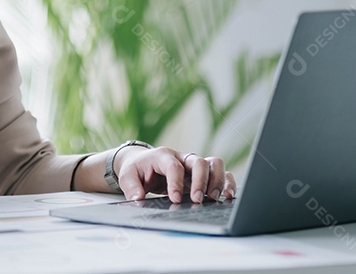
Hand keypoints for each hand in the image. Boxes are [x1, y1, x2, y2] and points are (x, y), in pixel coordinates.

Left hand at [115, 146, 236, 203]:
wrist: (142, 163)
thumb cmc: (137, 169)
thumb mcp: (128, 176)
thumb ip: (131, 186)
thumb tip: (137, 198)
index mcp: (163, 155)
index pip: (174, 166)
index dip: (176, 182)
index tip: (175, 199)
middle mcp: (182, 157)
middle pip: (199, 161)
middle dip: (201, 181)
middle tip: (197, 200)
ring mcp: (193, 165)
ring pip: (214, 164)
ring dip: (217, 180)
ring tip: (214, 198)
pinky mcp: (202, 174)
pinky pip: (220, 172)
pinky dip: (227, 182)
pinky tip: (227, 196)